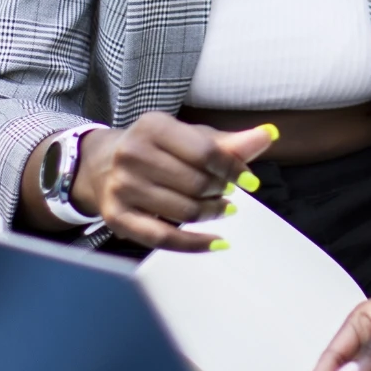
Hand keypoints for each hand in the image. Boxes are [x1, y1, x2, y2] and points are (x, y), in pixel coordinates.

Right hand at [73, 113, 275, 250]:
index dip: (233, 169)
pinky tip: (217, 243)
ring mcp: (122, 187)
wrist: (101, 164)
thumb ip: (229, 142)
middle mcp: (132, 154)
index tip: (249, 181)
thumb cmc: (157, 148)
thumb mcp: (189, 137)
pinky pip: (163, 238)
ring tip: (220, 209)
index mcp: (152, 126)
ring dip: (212, 214)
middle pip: (196, 184)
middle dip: (221, 192)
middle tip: (228, 195)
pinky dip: (195, 244)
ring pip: (184, 211)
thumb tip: (268, 136)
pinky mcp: (117, 218)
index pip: (205, 152)